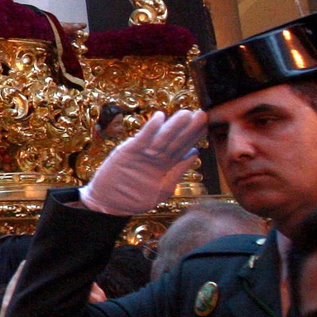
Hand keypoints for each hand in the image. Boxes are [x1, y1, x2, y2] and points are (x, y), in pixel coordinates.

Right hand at [79, 109, 206, 216]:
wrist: (109, 202)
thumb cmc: (135, 199)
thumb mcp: (162, 189)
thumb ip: (177, 172)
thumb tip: (194, 154)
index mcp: (166, 164)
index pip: (184, 148)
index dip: (195, 137)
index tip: (207, 125)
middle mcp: (156, 156)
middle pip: (176, 140)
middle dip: (189, 128)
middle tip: (201, 115)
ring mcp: (143, 153)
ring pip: (162, 137)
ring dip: (174, 126)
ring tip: (186, 114)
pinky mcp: (128, 151)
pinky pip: (142, 138)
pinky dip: (150, 129)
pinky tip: (159, 118)